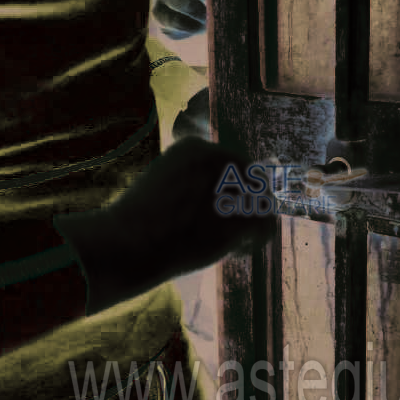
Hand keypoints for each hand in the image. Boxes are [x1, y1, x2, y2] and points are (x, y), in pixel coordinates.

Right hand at [55, 136, 276, 312]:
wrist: (133, 241)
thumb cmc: (138, 223)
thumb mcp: (161, 185)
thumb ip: (190, 183)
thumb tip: (217, 198)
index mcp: (195, 146)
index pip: (227, 166)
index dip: (221, 193)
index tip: (202, 213)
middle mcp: (221, 155)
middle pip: (251, 182)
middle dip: (238, 208)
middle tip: (216, 231)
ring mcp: (237, 182)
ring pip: (262, 203)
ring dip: (245, 226)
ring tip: (223, 244)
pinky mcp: (248, 210)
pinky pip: (267, 226)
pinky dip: (252, 244)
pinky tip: (231, 253)